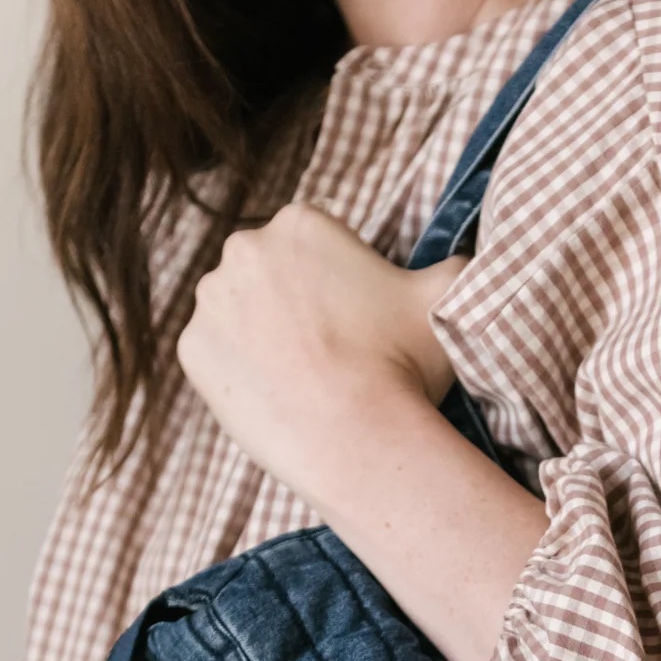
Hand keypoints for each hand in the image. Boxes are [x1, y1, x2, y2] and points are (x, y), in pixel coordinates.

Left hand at [177, 202, 467, 513]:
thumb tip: (468, 261)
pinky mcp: (192, 350)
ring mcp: (210, 301)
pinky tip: (277, 395)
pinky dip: (239, 372)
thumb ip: (455, 266)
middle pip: (267, 272)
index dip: (338, 284)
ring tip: (305, 377)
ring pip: (237, 312)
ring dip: (262, 336)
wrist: (357, 438)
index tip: (356, 320)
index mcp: (300, 222)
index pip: (312, 244)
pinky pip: (214, 355)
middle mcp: (244, 248)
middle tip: (332, 352)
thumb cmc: (402, 366)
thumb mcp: (443, 301)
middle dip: (292, 304)